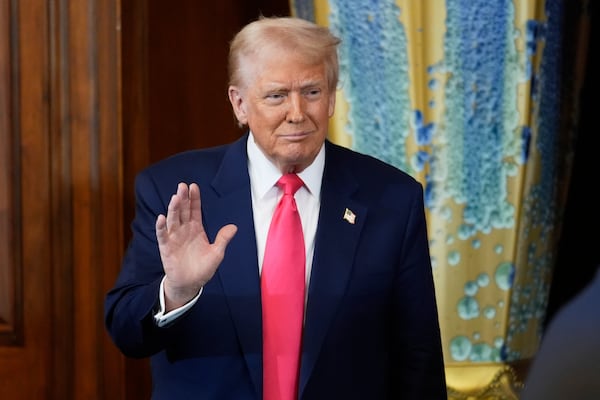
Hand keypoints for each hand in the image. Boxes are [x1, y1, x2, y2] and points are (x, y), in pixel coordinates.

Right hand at [155, 182, 237, 310]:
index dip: (194, 199)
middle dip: (182, 198)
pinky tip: (161, 218)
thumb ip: (223, 239)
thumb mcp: (217, 253)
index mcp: (196, 228)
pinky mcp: (166, 248)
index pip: (194, 210)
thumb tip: (234, 227)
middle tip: (182, 186)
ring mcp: (174, 238)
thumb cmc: (203, 268)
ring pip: (172, 220)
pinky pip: (163, 236)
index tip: (194, 186)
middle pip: (182, 211)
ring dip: (173, 209)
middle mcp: (184, 230)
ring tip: (175, 198)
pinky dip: (161, 227)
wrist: (190, 284)